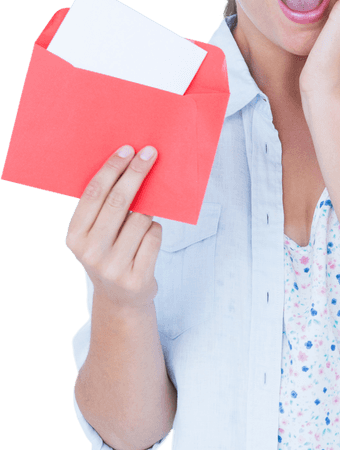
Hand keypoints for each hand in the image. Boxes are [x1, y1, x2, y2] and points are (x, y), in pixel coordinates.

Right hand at [65, 145, 161, 310]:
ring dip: (147, 212)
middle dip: (136, 173)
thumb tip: (129, 165)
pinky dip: (155, 231)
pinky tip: (147, 239)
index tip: (128, 150)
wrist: (121, 300)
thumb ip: (104, 208)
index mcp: (75, 237)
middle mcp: (90, 252)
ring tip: (143, 218)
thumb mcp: (95, 235)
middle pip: (118, 202)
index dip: (112, 168)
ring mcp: (113, 267)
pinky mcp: (136, 278)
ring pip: (141, 220)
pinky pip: (154, 237)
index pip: (94, 194)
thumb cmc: (109, 255)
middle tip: (150, 153)